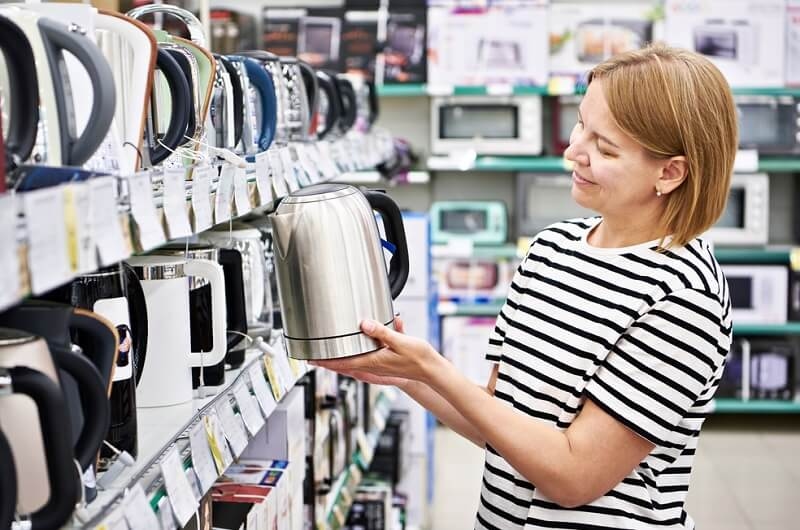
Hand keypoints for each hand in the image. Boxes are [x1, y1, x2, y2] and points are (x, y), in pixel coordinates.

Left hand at [310, 316, 439, 385]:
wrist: (431, 370)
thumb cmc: (419, 358)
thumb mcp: (400, 341)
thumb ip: (381, 332)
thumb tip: (364, 323)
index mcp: (373, 361)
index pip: (343, 363)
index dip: (325, 362)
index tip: (311, 360)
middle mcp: (373, 366)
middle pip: (344, 365)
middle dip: (328, 362)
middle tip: (312, 358)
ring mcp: (377, 367)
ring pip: (352, 364)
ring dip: (338, 361)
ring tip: (326, 357)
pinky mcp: (383, 364)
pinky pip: (361, 362)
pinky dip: (351, 359)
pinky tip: (352, 353)